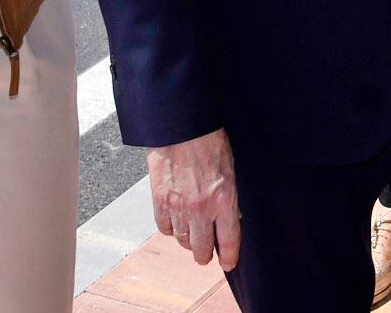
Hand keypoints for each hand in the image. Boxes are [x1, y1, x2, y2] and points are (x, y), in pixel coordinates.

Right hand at [149, 128, 241, 271]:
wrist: (181, 127)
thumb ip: (229, 197)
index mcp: (224, 199)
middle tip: (207, 252)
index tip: (229, 263)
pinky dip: (170, 228)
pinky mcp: (160, 201)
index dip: (230, 257)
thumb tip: (230, 218)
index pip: (229, 240)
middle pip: (202, 250)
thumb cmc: (209, 141)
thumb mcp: (229, 169)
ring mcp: (179, 207)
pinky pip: (164, 228)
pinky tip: (175, 219)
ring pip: (182, 241)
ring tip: (191, 231)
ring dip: (187, 239)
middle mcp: (202, 208)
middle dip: (205, 254)